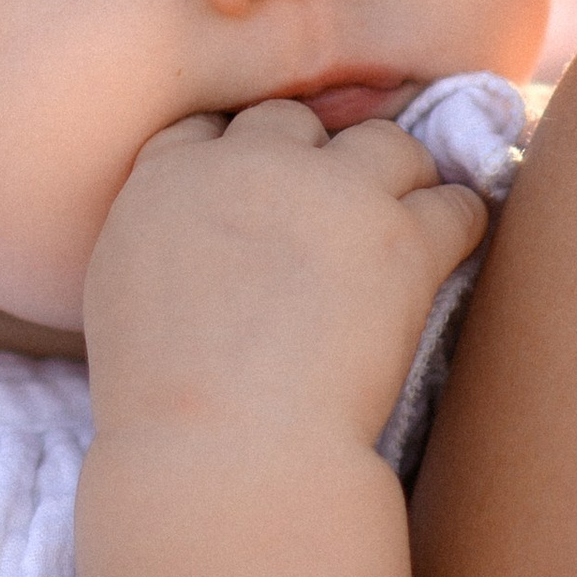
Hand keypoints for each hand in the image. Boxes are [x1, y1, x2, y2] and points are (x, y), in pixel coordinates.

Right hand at [85, 101, 485, 455]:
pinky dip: (460, 225)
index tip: (261, 184)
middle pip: (297, 123)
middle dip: (316, 159)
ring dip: (398, 179)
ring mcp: (331, 193)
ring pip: (388, 144)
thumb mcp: (116, 301)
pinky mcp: (402, 238)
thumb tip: (191, 247)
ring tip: (405, 227)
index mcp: (166, 179)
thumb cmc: (156, 406)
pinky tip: (454, 253)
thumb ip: (153, 245)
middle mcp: (251, 164)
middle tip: (335, 210)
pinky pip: (456, 204)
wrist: (223, 453)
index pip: (210, 125)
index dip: (241, 151)